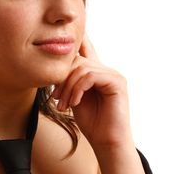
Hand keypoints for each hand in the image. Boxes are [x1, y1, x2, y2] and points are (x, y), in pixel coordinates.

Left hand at [52, 34, 133, 148]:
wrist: (106, 142)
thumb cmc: (92, 123)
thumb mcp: (74, 98)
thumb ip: (69, 81)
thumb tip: (56, 68)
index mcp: (96, 72)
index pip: (85, 48)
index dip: (76, 38)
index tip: (65, 30)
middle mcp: (106, 70)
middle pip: (77, 59)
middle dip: (62, 78)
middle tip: (55, 98)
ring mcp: (113, 75)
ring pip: (82, 67)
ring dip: (68, 87)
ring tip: (63, 105)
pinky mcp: (117, 82)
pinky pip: (91, 75)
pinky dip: (78, 89)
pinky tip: (74, 102)